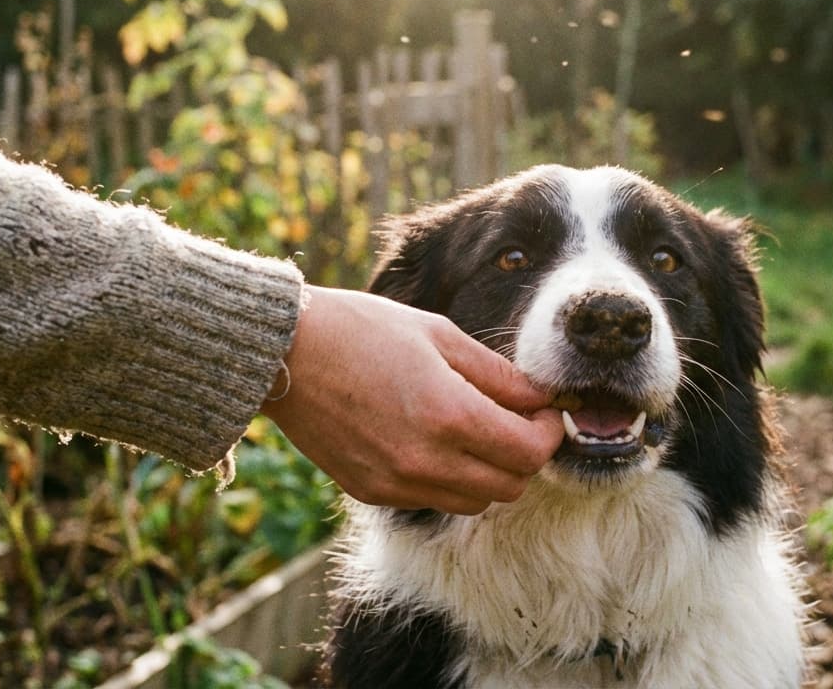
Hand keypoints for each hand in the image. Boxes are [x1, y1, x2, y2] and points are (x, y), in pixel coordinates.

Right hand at [260, 285, 562, 513]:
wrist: (283, 354)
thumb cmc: (362, 330)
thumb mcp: (439, 335)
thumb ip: (497, 374)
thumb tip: (540, 398)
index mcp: (450, 414)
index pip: (530, 452)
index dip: (549, 433)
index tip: (544, 411)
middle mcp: (426, 460)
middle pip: (511, 486)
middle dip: (524, 455)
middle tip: (515, 421)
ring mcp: (397, 483)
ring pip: (476, 502)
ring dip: (489, 473)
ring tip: (475, 432)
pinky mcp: (373, 493)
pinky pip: (433, 500)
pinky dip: (449, 479)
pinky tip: (434, 442)